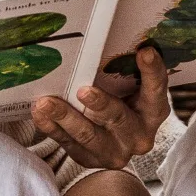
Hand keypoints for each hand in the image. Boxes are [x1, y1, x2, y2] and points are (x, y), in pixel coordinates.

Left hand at [32, 41, 169, 167]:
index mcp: (153, 112)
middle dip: (101, 104)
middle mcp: (137, 135)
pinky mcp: (89, 158)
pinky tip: (39, 113)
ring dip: (65, 116)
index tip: (145, 51)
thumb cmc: (125, 103)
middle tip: (83, 90)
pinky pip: (67, 143)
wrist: (117, 143)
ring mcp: (113, 150)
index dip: (152, 72)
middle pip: (119, 118)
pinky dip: (51, 127)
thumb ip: (126, 71)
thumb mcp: (134, 90)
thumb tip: (104, 37)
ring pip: (89, 135)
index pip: (156, 91)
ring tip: (46, 102)